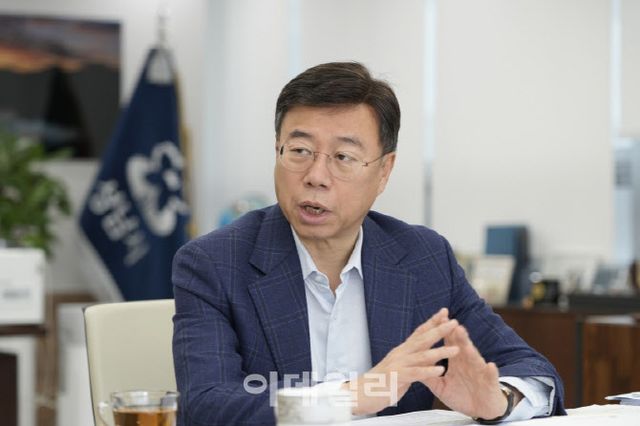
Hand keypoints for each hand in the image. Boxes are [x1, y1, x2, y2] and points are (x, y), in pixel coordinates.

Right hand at [343, 308, 459, 415]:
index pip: (419, 332)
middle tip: (455, 322)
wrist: (358, 393)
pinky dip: (428, 371)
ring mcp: (398, 364)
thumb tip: (422, 355)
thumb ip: (410, 360)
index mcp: (402, 350)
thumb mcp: (397, 367)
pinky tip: (440, 370)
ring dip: (440, 351)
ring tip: (456, 349)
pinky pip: (415, 373)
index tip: (445, 313)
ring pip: (422, 355)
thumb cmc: (378, 382)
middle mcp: (400, 354)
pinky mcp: (396, 377)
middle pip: (422, 338)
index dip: (432, 322)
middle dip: (439, 330)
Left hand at [422, 310, 518, 418]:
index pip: (450, 342)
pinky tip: (490, 366)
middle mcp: (469, 362)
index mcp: (457, 361)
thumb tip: (413, 366)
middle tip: (453, 324)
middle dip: (458, 336)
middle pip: (463, 346)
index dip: (445, 331)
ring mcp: (480, 372)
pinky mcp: (490, 384)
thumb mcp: (442, 387)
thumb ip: (429, 376)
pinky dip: (491, 371)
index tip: (439, 318)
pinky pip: (491, 377)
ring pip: (475, 359)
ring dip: (471, 350)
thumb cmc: (462, 396)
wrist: (482, 411)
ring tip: (467, 343)